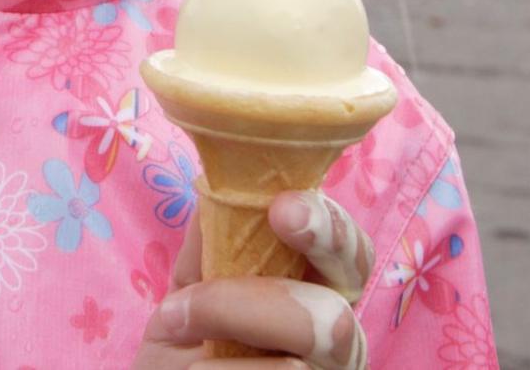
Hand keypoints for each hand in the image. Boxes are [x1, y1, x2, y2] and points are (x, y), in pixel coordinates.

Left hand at [132, 189, 373, 368]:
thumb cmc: (187, 339)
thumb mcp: (190, 284)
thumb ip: (210, 238)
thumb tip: (219, 179)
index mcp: (321, 291)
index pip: (353, 254)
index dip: (330, 227)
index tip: (283, 209)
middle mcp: (338, 341)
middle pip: (336, 318)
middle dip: (265, 303)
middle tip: (196, 302)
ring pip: (295, 364)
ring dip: (221, 333)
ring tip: (176, 325)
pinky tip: (194, 367)